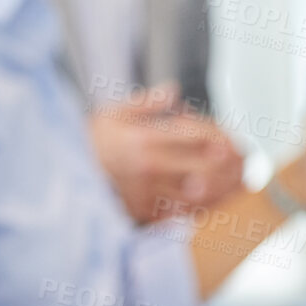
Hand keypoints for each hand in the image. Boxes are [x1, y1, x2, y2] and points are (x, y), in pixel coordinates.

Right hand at [89, 85, 243, 222]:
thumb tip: (172, 91)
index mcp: (144, 139)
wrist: (58, 179)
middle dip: (231, 164)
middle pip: (205, 166)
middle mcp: (148, 167)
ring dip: (225, 189)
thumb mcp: (112, 114)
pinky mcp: (143, 214)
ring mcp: (147, 193)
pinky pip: (182, 214)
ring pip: (199, 194)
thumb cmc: (88, 145)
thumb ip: (146, 104)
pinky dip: (204, 208)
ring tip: (242, 184)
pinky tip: (218, 202)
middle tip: (247, 162)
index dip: (222, 138)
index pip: (196, 136)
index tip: (237, 140)